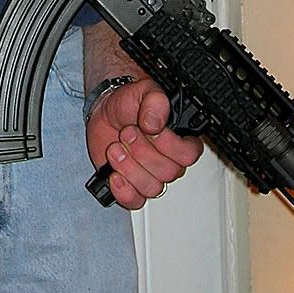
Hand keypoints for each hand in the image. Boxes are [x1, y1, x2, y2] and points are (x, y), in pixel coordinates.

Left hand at [86, 78, 202, 209]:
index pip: (189, 154)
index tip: (149, 129)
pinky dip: (124, 192)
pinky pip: (135, 201)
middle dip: (142, 152)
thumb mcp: (144, 91)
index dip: (168, 145)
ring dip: (130, 168)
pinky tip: (114, 175)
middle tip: (127, 133)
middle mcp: (168, 161)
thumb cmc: (128, 103)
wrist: (105, 111)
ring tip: (116, 149)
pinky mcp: (132, 186)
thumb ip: (155, 101)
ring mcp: (150, 175)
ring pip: (152, 188)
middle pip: (168, 173)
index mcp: (180, 139)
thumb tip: (155, 123)